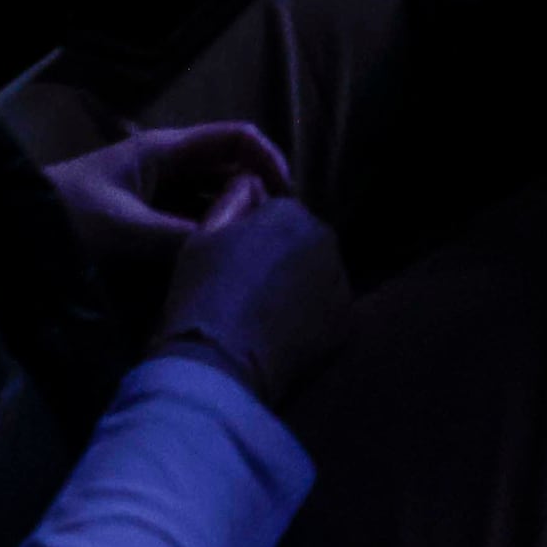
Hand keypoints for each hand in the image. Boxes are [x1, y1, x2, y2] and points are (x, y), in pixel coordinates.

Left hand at [46, 119, 293, 278]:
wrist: (8, 231)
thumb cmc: (66, 219)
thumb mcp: (126, 231)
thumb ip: (182, 240)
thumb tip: (235, 253)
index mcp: (166, 150)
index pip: (238, 139)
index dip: (269, 161)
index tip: (286, 201)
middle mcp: (168, 166)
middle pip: (230, 172)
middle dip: (254, 200)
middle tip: (267, 242)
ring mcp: (155, 194)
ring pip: (211, 202)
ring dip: (230, 225)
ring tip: (248, 260)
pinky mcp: (144, 223)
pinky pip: (189, 226)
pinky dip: (206, 242)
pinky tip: (213, 270)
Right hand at [148, 186, 355, 404]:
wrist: (218, 365)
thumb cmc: (201, 296)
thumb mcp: (201, 237)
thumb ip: (232, 200)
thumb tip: (251, 182)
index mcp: (291, 212)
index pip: (277, 213)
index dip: (251, 237)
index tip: (231, 264)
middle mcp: (326, 241)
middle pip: (303, 243)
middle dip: (282, 259)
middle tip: (246, 293)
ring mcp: (340, 284)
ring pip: (318, 277)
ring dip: (299, 288)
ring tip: (262, 317)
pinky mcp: (345, 325)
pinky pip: (327, 313)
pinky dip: (310, 321)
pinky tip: (280, 337)